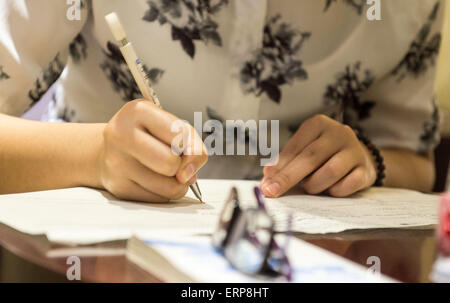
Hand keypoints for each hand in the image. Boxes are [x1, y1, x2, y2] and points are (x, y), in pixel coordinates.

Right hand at [99, 100, 207, 201]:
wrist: (109, 150)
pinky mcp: (119, 187)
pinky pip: (160, 199)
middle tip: (175, 160)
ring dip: (177, 183)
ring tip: (165, 171)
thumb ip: (191, 143)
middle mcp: (122, 135)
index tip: (185, 147)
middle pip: (171, 163)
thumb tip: (190, 175)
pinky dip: (164, 192)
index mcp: (137, 111)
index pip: (179, 135)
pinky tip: (154, 180)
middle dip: (181, 166)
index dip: (191, 146)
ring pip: (169, 187)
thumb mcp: (170, 125)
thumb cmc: (146, 135)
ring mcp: (117, 163)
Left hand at [261, 115, 376, 197]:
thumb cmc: (323, 155)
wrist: (359, 157)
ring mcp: (355, 150)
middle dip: (288, 178)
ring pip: (330, 172)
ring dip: (314, 185)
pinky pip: (347, 185)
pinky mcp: (366, 170)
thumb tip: (268, 177)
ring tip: (309, 187)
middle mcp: (338, 133)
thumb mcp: (304, 150)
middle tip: (272, 191)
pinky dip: (334, 191)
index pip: (295, 148)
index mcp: (318, 124)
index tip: (266, 183)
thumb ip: (286, 162)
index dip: (279, 167)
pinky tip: (329, 190)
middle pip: (310, 158)